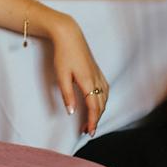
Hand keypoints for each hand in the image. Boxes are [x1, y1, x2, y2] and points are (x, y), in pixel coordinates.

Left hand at [50, 15, 109, 134]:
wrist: (69, 35)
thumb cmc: (63, 54)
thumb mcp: (61, 75)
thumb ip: (67, 94)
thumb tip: (71, 112)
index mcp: (88, 81)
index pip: (93, 107)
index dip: (92, 121)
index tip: (89, 131)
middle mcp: (96, 78)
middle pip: (101, 104)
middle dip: (96, 119)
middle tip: (88, 130)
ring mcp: (98, 74)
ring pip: (104, 97)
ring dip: (100, 111)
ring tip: (91, 120)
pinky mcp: (97, 70)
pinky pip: (105, 89)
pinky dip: (103, 100)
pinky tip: (98, 103)